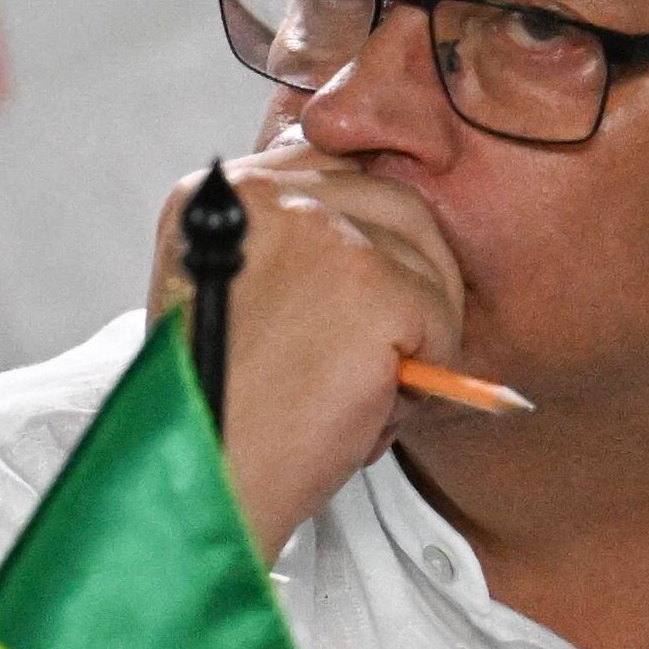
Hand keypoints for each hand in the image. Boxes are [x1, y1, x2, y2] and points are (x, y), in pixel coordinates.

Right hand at [144, 143, 464, 555]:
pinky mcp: (373, 285)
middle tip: (378, 353)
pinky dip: (426, 373)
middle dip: (409, 279)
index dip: (364, 234)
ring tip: (359, 393)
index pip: (334, 169)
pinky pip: (443, 318)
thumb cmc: (215, 408)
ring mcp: (323, 233)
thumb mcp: (227, 297)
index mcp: (220, 192)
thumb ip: (285, 246)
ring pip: (429, 260)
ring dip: (417, 333)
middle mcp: (267, 194)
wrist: (204, 478)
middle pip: (396, 201)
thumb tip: (373, 224)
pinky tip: (368, 410)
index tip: (360, 293)